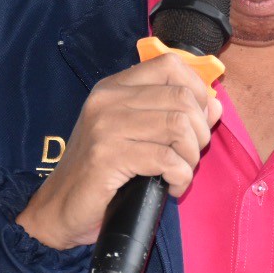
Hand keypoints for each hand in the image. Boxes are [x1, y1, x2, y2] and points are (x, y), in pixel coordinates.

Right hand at [16, 53, 221, 249]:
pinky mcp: (107, 156)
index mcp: (115, 87)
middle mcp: (108, 99)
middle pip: (181, 97)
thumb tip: (214, 104)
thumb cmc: (101, 173)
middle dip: (199, 131)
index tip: (198, 120)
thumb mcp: (136, 135)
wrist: (59, 208)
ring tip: (180, 172)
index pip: (170, 64)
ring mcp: (105, 126)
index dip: (197, 90)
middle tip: (189, 155)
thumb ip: (172, 115)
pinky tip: (171, 187)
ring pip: (178, 126)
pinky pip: (166, 160)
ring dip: (190, 157)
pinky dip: (180, 177)